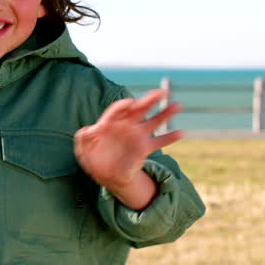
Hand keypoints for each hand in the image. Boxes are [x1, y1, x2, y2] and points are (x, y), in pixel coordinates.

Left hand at [74, 89, 183, 209]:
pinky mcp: (144, 148)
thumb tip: (87, 131)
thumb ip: (83, 138)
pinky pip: (159, 141)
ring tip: (177, 105)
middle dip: (150, 100)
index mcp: (111, 123)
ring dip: (165, 113)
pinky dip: (170, 137)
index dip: (124, 106)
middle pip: (139, 109)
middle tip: (163, 92)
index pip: (118, 110)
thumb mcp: (83, 149)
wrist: (105, 173)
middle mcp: (126, 126)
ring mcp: (137, 136)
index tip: (131, 103)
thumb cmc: (93, 158)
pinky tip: (181, 132)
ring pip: (153, 122)